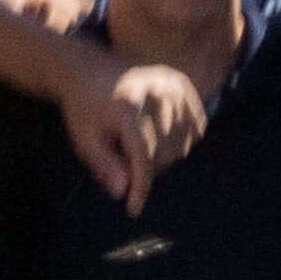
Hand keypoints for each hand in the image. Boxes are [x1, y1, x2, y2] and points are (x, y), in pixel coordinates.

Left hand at [82, 48, 206, 205]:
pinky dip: (182, 140)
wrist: (89, 70)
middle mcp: (157, 94)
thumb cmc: (84, 109)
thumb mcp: (84, 140)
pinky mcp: (184, 85)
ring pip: (182, 144)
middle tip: (124, 162)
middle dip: (145, 169)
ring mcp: (174, 87)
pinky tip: (161, 136)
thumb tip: (123, 192)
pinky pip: (196, 127)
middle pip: (164, 153)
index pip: (144, 157)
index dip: (140, 187)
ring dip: (164, 156)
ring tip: (139, 145)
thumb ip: (104, 165)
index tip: (133, 209)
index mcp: (129, 107)